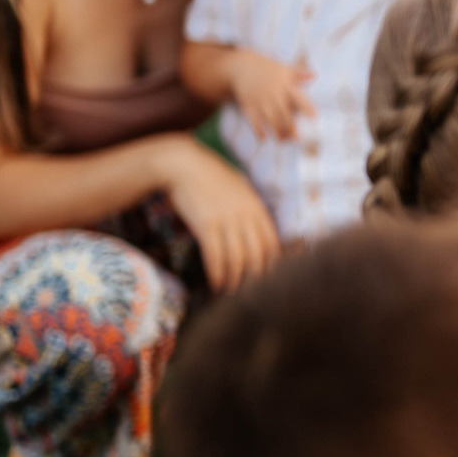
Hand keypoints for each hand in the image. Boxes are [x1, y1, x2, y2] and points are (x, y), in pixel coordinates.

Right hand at [163, 138, 280, 289]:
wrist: (184, 164)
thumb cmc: (212, 178)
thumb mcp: (240, 190)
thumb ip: (250, 211)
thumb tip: (256, 234)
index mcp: (257, 207)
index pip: (272, 244)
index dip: (271, 265)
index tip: (266, 279)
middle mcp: (245, 215)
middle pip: (257, 255)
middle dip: (254, 277)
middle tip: (249, 292)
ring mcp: (226, 220)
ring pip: (237, 259)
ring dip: (235, 280)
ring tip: (231, 291)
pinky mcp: (206, 224)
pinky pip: (215, 256)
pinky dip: (218, 273)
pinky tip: (216, 283)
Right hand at [227, 50, 313, 140]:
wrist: (241, 67)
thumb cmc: (267, 68)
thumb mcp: (283, 69)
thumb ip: (299, 74)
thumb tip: (315, 75)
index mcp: (285, 85)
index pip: (298, 97)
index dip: (306, 107)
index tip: (314, 117)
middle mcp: (273, 93)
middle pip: (283, 112)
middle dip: (290, 125)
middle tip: (297, 139)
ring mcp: (260, 99)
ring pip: (269, 118)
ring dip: (276, 131)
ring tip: (283, 141)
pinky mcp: (248, 104)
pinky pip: (253, 119)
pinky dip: (258, 130)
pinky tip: (263, 139)